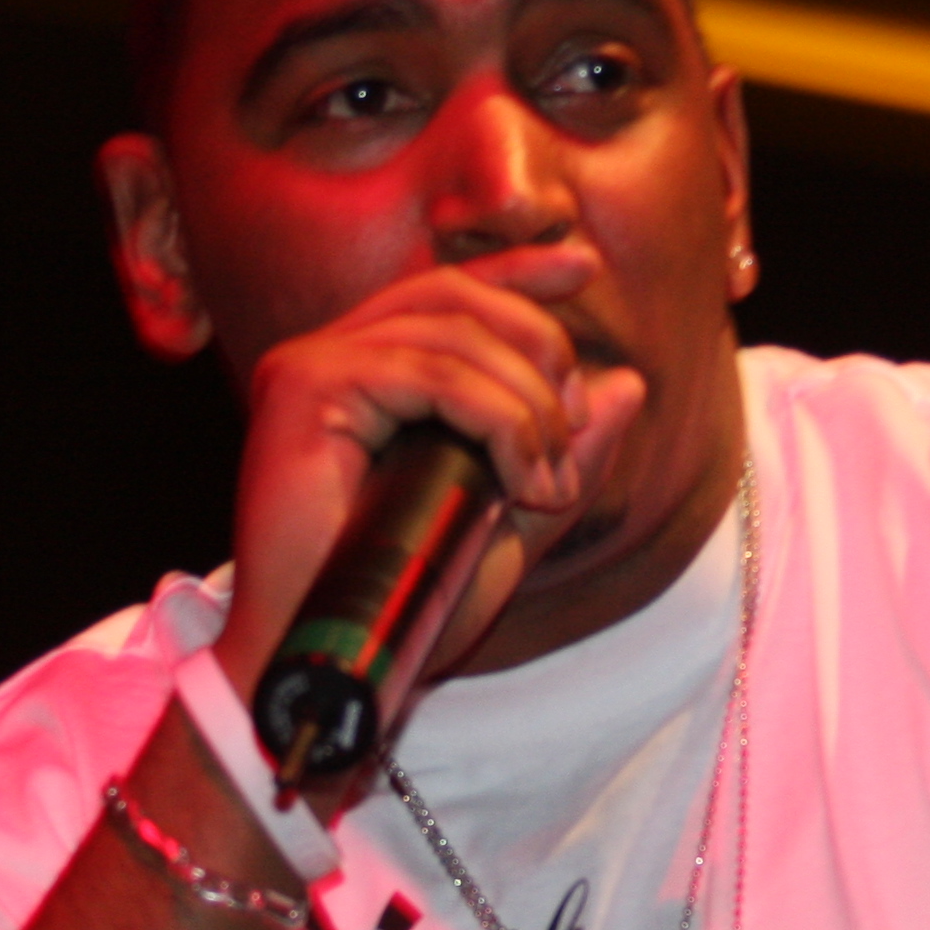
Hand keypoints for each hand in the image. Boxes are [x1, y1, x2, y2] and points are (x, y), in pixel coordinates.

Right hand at [209, 252, 648, 704]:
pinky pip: (427, 372)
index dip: (517, 269)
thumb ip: (561, 456)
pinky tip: (518, 476)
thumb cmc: (402, 607)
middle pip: (457, 296)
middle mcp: (331, 354)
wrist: (330, 664)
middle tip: (573, 428)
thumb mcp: (511, 524)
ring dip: (526, 404)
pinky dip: (493, 418)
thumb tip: (628, 385)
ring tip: (546, 481)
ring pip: (452, 333)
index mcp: (368, 373)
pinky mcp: (302, 387)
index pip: (447, 291)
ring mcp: (309, 364)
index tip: (584, 266)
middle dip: (540, 348)